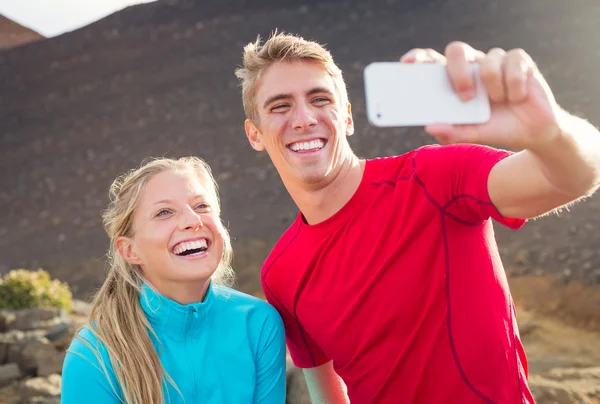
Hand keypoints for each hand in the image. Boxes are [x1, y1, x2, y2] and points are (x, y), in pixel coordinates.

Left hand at [400, 42, 562, 150]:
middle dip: (458, 71)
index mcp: (455, 79)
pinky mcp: (519, 60)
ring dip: (494, 88)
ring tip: (500, 103)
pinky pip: (512, 64)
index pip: (432, 60)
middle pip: (457, 50)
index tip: (407, 63)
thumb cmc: (497, 128)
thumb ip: (452, 132)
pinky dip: (514, 85)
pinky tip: (517, 97)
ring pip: (488, 60)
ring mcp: (495, 61)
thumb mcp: (472, 134)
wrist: (533, 132)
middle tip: (465, 97)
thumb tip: (430, 126)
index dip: (419, 57)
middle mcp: (473, 66)